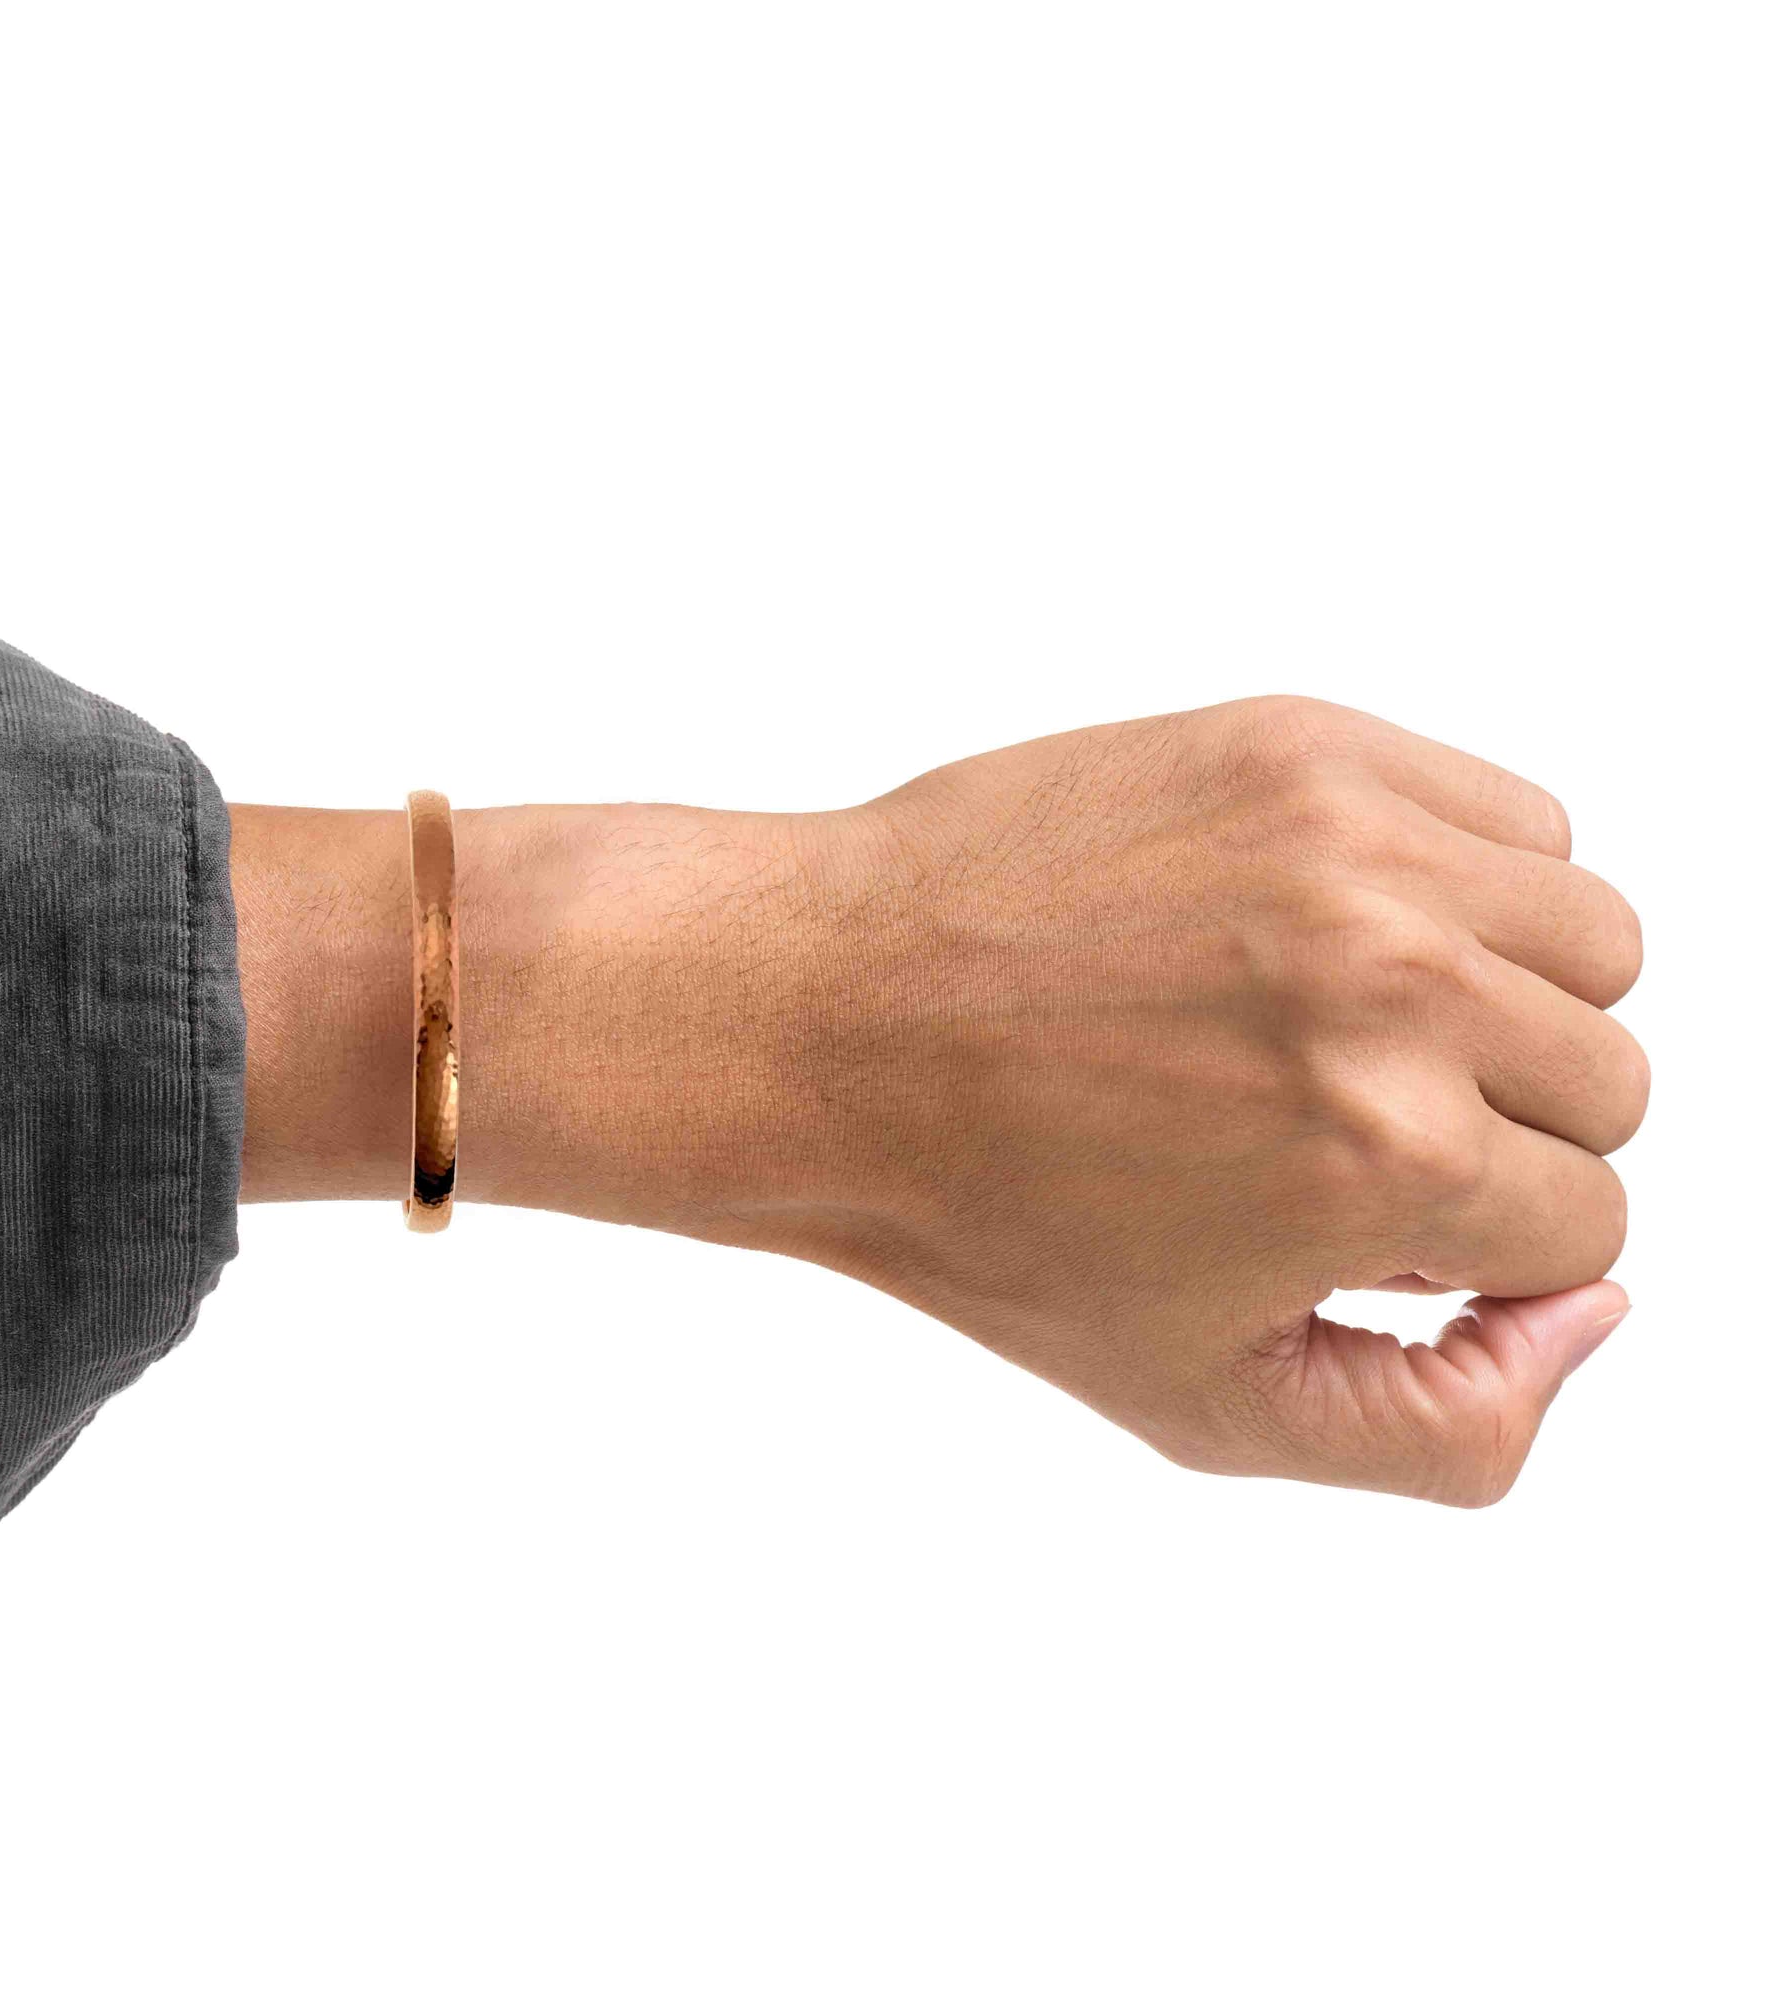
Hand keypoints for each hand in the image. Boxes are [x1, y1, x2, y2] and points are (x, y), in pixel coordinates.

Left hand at [244, 696, 1647, 1504]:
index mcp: (1383, 1157)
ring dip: (1502, 1003)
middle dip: (1496, 1132)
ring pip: (1589, 940)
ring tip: (1344, 1028)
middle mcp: (1393, 981)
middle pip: (1610, 1080)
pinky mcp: (1304, 744)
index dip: (1465, 1247)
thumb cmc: (983, 1213)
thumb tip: (1594, 1313)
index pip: (1588, 1225)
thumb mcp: (1208, 1403)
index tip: (1346, 1220)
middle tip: (1334, 1128)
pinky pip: (1512, 816)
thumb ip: (1450, 1426)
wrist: (822, 1022)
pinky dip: (1459, 881)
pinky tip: (1328, 932)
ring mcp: (1352, 843)